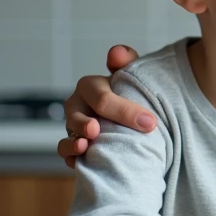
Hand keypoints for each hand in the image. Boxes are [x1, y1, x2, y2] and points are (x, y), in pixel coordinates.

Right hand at [57, 45, 153, 167]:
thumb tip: (116, 52)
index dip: (124, 109)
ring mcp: (73, 127)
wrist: (134, 119)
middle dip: (87, 123)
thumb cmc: (132, 94)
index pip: (101, 96)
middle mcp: (78, 105)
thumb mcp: (133, 75)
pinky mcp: (74, 146)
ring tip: (84, 146)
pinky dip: (71, 157)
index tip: (149, 123)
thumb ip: (126, 60)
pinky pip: (66, 152)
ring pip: (69, 134)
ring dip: (73, 141)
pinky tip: (81, 162)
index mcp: (91, 86)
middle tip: (98, 130)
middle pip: (78, 115)